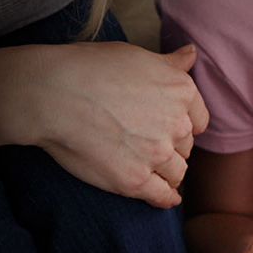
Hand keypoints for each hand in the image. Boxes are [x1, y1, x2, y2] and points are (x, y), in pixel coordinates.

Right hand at [17, 41, 208, 207]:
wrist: (54, 94)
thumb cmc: (90, 68)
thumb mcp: (137, 56)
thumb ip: (170, 63)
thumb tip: (191, 55)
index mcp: (181, 91)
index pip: (199, 119)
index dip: (184, 124)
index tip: (169, 127)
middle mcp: (176, 123)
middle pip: (186, 145)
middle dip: (172, 146)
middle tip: (150, 144)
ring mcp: (157, 154)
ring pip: (177, 171)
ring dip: (168, 171)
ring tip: (153, 169)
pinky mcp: (134, 180)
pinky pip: (162, 195)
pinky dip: (165, 198)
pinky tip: (166, 198)